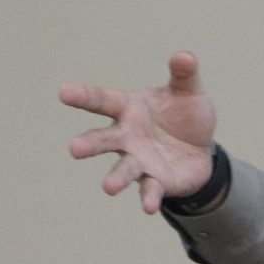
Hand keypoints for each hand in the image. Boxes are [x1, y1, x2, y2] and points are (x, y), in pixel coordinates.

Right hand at [60, 52, 218, 213]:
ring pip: (123, 169)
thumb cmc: (185, 116)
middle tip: (74, 149)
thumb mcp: (189, 91)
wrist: (201, 150)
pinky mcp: (155, 181)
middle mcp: (128, 136)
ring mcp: (139, 160)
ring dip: (116, 178)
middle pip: (104, 139)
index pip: (103, 101)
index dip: (83, 96)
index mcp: (130, 109)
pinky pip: (150, 189)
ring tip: (108, 187)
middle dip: (90, 144)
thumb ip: (184, 74)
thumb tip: (184, 56)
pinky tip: (148, 207)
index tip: (63, 92)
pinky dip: (148, 197)